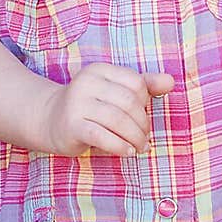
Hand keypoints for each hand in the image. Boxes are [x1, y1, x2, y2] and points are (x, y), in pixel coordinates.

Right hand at [39, 62, 174, 156]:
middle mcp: (86, 82)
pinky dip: (119, 146)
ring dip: (134, 138)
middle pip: (129, 103)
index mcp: (100, 70)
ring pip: (118, 120)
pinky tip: (127, 152)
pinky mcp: (71, 125)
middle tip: (144, 138)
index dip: (145, 103)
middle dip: (142, 124)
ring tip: (139, 148)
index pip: (135, 83)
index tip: (142, 117)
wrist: (50, 120)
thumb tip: (171, 82)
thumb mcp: (115, 92)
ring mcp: (77, 103)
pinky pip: (102, 136)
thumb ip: (144, 85)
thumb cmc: (91, 106)